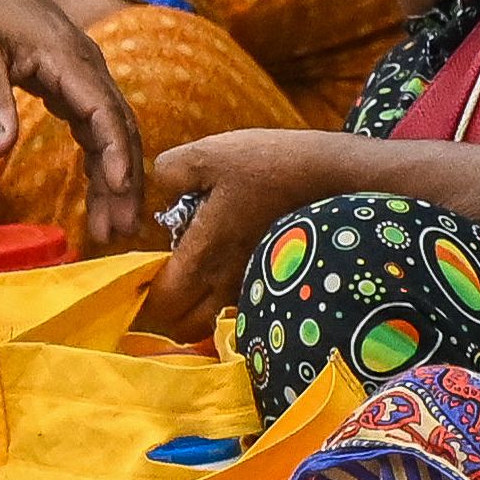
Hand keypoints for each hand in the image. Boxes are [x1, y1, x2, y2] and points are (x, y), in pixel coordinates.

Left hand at [0, 0, 147, 243]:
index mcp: (66, 56)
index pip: (103, 110)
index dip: (114, 152)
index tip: (118, 189)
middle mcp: (86, 65)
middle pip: (119, 128)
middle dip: (124, 180)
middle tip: (121, 231)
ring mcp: (83, 73)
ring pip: (113, 131)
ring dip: (116, 178)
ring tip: (113, 226)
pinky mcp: (72, 82)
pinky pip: (97, 126)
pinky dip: (100, 160)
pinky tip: (100, 192)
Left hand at [138, 128, 372, 334]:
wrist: (338, 177)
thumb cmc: (271, 165)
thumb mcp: (210, 153)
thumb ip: (171, 171)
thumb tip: (162, 185)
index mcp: (203, 255)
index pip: (163, 302)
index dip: (145, 296)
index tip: (141, 275)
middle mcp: (226, 282)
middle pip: (185, 326)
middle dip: (168, 312)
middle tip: (165, 279)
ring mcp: (254, 285)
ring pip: (213, 319)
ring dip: (198, 307)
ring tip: (197, 274)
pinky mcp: (275, 279)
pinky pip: (239, 305)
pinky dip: (225, 298)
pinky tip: (229, 266)